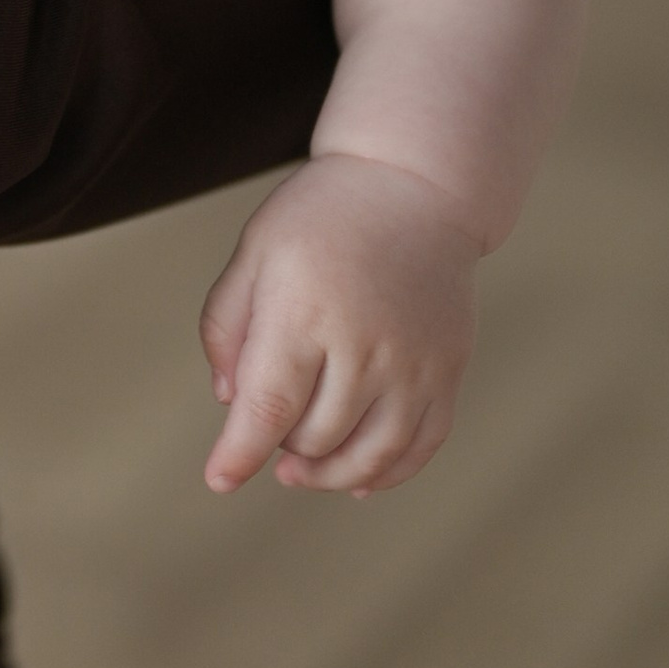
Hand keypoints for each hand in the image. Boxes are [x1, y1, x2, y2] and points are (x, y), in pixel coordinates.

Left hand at [199, 154, 482, 498]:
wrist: (414, 186)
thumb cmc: (320, 217)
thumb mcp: (253, 252)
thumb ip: (226, 328)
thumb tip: (230, 402)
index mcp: (305, 311)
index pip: (269, 405)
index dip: (240, 452)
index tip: (219, 479)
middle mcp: (366, 344)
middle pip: (316, 437)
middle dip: (280, 446)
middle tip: (267, 422)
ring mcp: (416, 362)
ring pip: (372, 456)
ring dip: (330, 475)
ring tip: (299, 470)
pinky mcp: (449, 370)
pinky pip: (421, 446)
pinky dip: (387, 474)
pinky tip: (357, 481)